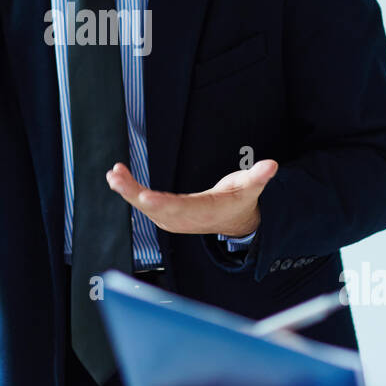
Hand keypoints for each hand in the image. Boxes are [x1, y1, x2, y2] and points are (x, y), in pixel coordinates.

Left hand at [105, 159, 277, 235]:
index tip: (145, 197)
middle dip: (134, 194)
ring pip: (146, 207)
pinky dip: (130, 191)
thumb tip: (272, 165)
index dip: (162, 204)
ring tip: (113, 175)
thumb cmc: (240, 200)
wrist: (235, 220)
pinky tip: (117, 177)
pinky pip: (145, 204)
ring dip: (127, 191)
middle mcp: (185, 219)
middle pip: (156, 209)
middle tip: (118, 179)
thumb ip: (258, 177)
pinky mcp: (166, 215)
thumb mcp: (250, 188)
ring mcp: (174, 219)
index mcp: (204, 212)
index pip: (181, 209)